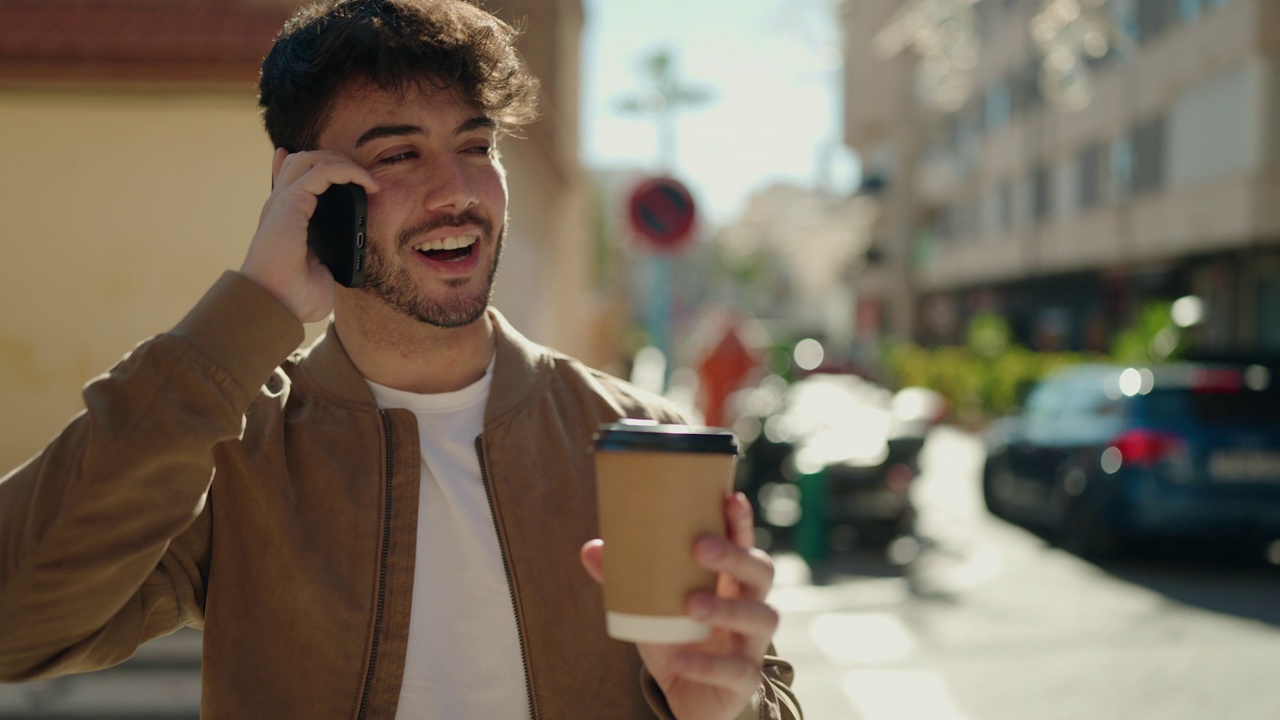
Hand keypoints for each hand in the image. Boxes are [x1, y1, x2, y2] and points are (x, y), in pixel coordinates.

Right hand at [239, 148, 379, 322]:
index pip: (293, 180)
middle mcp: (280, 207)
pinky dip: (347, 170)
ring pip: (310, 159)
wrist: (276, 304)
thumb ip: (330, 256)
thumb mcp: (319, 271)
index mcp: (285, 220)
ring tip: (367, 179)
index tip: (346, 169)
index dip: (314, 168)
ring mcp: (282, 202)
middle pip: (302, 163)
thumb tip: (346, 256)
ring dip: (342, 162)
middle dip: (336, 162)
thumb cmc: (295, 298)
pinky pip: (322, 170)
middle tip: (364, 177)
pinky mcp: (291, 202)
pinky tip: (367, 184)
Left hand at [581, 492, 778, 719]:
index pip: (744, 543)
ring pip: (762, 618)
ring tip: (691, 604)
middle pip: (761, 572)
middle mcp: (750, 604)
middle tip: (700, 547)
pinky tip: (679, 656)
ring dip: (728, 608)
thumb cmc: (676, 637)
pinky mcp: (745, 679)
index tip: (729, 498)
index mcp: (730, 579)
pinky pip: (738, 670)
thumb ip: (626, 578)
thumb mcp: (650, 607)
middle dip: (735, 556)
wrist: (689, 696)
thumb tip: (591, 548)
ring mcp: (752, 642)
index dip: (741, 522)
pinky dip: (707, 664)